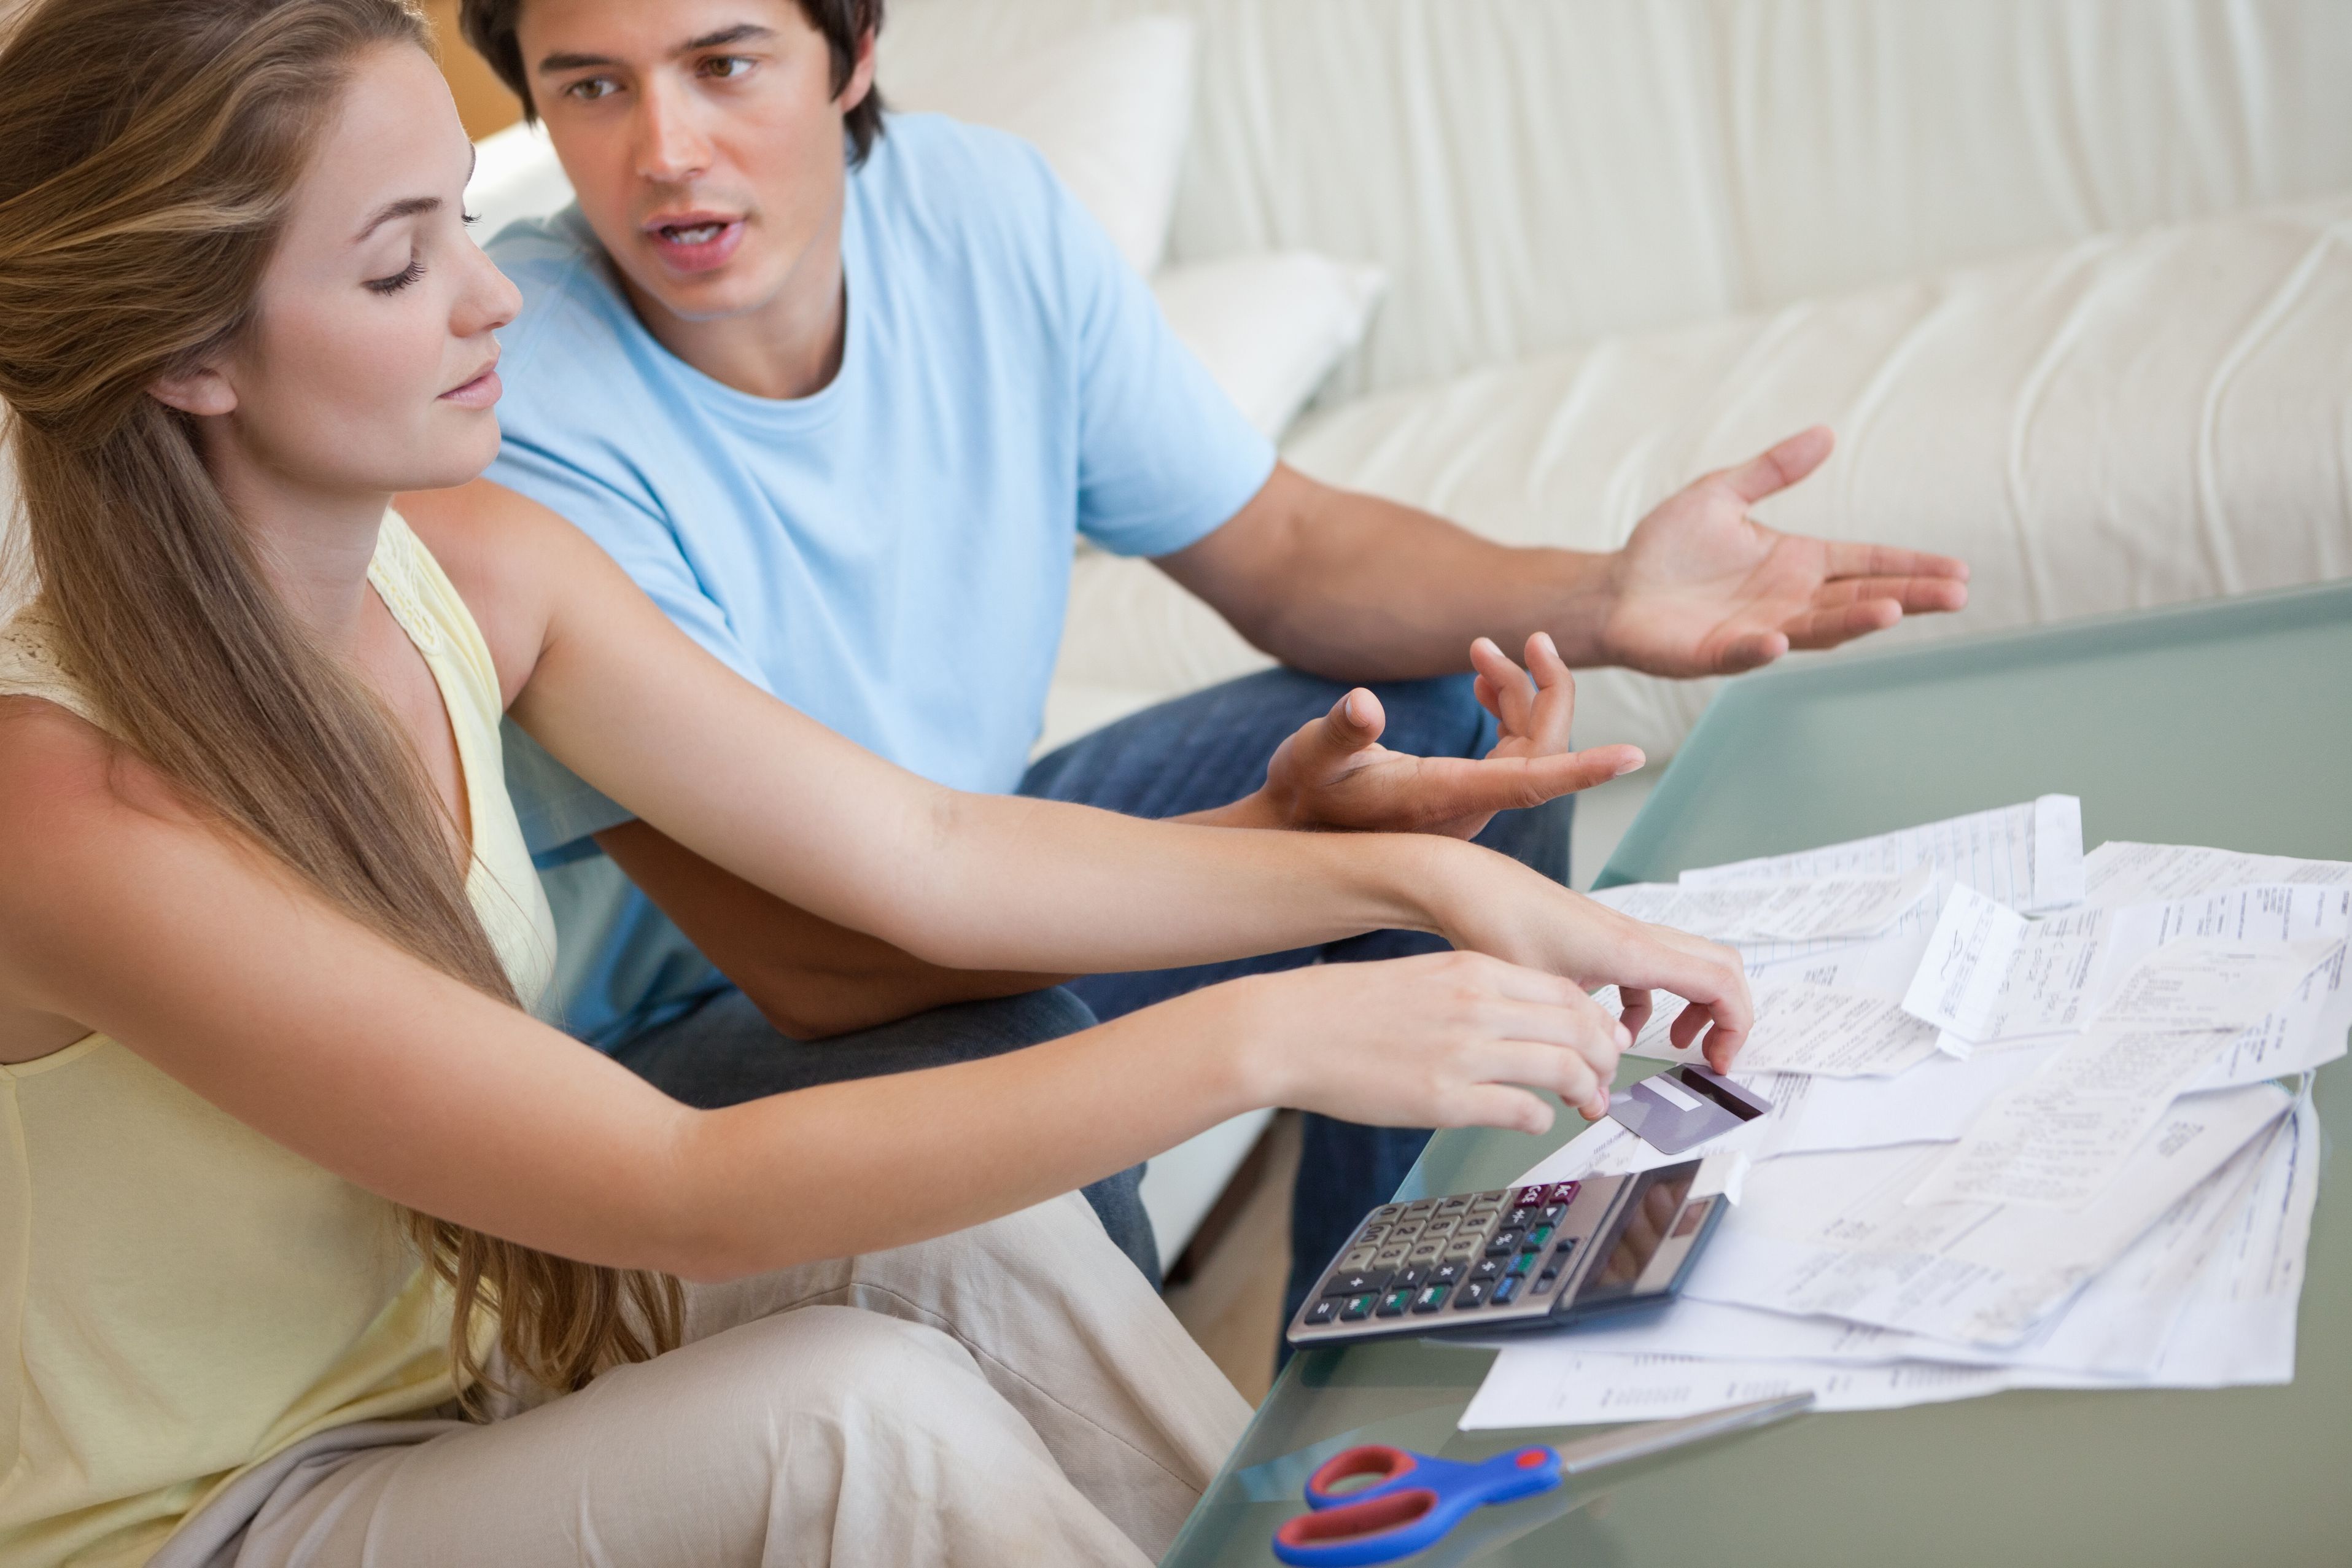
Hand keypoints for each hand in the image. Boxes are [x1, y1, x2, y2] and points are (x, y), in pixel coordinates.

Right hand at [1228, 950, 1633, 1130]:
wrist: (1289, 1029)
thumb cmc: (1348, 1008)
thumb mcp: (1427, 979)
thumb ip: (1479, 994)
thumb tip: (1529, 1021)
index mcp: (1473, 970)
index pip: (1567, 993)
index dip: (1598, 1023)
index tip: (1604, 1043)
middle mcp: (1476, 1005)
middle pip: (1579, 1029)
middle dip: (1606, 1060)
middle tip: (1606, 1079)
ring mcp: (1462, 1053)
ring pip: (1563, 1068)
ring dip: (1587, 1091)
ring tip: (1585, 1105)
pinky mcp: (1444, 1099)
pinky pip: (1523, 1110)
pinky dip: (1543, 1117)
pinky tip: (1536, 1118)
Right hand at [1250, 634, 1643, 840]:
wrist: (1295, 831)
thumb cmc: (1302, 795)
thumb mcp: (1309, 756)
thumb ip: (1338, 731)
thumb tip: (1363, 703)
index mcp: (1445, 795)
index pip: (1531, 780)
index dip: (1585, 768)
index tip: (1633, 756)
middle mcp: (1471, 802)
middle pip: (1543, 746)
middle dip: (1547, 687)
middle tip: (1527, 637)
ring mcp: (1472, 798)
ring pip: (1531, 742)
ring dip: (1521, 690)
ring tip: (1483, 650)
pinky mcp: (1466, 790)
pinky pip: (1513, 747)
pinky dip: (1508, 707)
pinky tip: (1485, 681)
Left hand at [1422, 847, 1752, 1075]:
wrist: (1469, 886)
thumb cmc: (1499, 925)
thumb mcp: (1542, 999)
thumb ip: (1574, 1052)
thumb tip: (1594, 1101)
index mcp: (1634, 950)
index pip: (1719, 981)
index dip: (1734, 1025)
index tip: (1719, 1063)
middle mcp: (1638, 937)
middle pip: (1719, 968)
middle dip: (1728, 1015)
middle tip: (1712, 1056)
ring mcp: (1623, 936)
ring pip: (1688, 967)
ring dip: (1694, 1006)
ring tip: (1674, 1043)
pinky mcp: (1604, 941)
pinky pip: (1652, 971)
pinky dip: (1653, 1001)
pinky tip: (1619, 1029)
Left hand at [1595, 427, 1969, 677]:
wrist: (1613, 588)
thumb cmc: (1666, 546)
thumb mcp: (1723, 493)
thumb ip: (1773, 469)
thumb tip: (1825, 432)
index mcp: (1796, 562)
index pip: (1866, 562)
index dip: (1910, 565)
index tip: (1959, 570)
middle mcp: (1787, 600)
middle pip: (1860, 598)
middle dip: (1909, 596)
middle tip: (1957, 595)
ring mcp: (1757, 629)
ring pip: (1817, 628)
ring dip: (1854, 622)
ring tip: (1894, 611)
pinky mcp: (1716, 652)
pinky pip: (1744, 651)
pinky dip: (1762, 647)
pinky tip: (1781, 641)